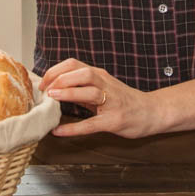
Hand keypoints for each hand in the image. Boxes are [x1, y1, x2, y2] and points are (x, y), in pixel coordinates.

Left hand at [39, 58, 163, 138]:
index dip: (55, 70)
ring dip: (68, 93)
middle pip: (82, 72)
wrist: (151, 112)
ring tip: (52, 98)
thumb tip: (55, 88)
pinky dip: (73, 128)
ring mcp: (111, 102)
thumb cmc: (124, 100)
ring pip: (89, 92)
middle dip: (60, 78)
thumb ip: (81, 87)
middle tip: (44, 88)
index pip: (74, 64)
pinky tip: (59, 131)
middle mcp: (105, 85)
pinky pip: (91, 124)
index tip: (43, 81)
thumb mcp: (103, 88)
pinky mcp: (114, 121)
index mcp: (100, 76)